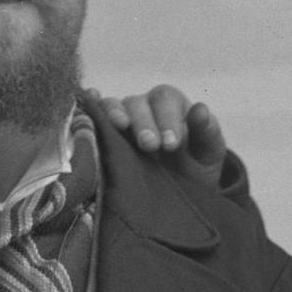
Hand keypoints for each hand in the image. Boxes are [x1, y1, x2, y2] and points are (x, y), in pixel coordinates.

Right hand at [87, 84, 227, 182]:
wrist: (179, 191)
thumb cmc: (195, 167)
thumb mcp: (208, 153)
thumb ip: (207, 132)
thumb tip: (200, 109)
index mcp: (170, 105)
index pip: (165, 100)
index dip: (167, 118)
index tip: (172, 143)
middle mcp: (142, 107)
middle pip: (136, 104)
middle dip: (143, 122)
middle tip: (150, 145)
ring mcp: (120, 119)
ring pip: (112, 108)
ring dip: (114, 115)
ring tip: (119, 127)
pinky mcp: (103, 135)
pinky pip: (93, 118)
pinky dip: (88, 112)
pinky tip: (83, 113)